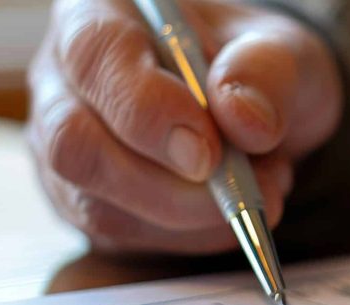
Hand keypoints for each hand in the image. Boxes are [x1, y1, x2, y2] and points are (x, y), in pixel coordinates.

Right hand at [27, 0, 340, 252]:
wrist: (256, 112)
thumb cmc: (256, 69)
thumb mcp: (285, 52)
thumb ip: (268, 72)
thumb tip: (244, 120)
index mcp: (101, 15)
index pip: (95, 58)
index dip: (147, 111)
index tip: (207, 152)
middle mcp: (65, 81)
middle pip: (74, 145)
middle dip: (166, 186)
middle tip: (245, 188)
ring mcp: (66, 146)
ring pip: (97, 205)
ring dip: (191, 217)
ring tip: (258, 187)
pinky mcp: (86, 202)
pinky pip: (123, 237)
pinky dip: (190, 236)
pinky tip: (232, 209)